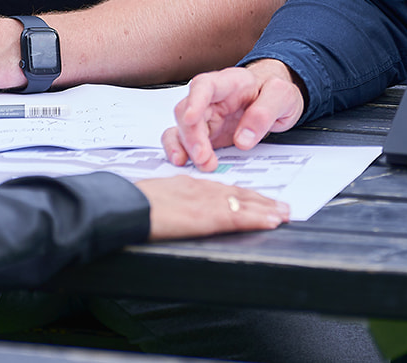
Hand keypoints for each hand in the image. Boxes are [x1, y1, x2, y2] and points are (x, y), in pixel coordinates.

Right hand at [134, 177, 287, 239]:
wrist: (122, 206)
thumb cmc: (130, 204)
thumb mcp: (152, 198)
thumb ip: (169, 201)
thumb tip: (173, 211)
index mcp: (187, 185)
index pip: (220, 189)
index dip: (241, 195)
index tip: (256, 200)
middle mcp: (199, 189)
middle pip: (236, 193)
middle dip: (261, 200)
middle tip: (281, 207)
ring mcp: (204, 201)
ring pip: (242, 203)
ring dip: (266, 208)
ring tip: (283, 214)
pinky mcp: (205, 215)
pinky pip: (237, 216)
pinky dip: (257, 218)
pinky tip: (271, 221)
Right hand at [161, 60, 304, 170]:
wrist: (274, 98)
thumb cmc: (272, 90)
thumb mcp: (282, 96)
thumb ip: (264, 113)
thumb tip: (243, 139)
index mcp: (229, 82)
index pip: (204, 86)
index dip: (194, 101)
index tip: (190, 118)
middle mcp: (210, 99)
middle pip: (188, 112)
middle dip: (192, 137)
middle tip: (204, 158)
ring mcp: (205, 117)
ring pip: (181, 129)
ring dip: (186, 148)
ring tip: (202, 164)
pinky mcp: (204, 135)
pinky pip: (184, 142)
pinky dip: (181, 153)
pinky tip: (185, 164)